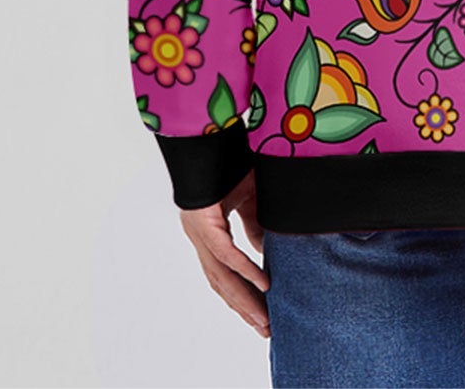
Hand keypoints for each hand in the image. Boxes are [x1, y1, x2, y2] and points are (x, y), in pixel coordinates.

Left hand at [177, 167, 271, 337]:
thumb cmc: (227, 161)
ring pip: (222, 276)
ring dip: (244, 300)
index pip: (224, 273)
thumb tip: (263, 252)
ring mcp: (199, 232)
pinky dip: (244, 270)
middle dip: (244, 308)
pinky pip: (226, 254)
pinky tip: (262, 284)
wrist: (208, 135)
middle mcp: (200, 237)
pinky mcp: (204, 222)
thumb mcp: (249, 198)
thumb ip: (254, 225)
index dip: (242, 295)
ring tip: (263, 318)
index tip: (260, 314)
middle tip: (265, 329)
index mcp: (208, 232)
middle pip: (221, 283)